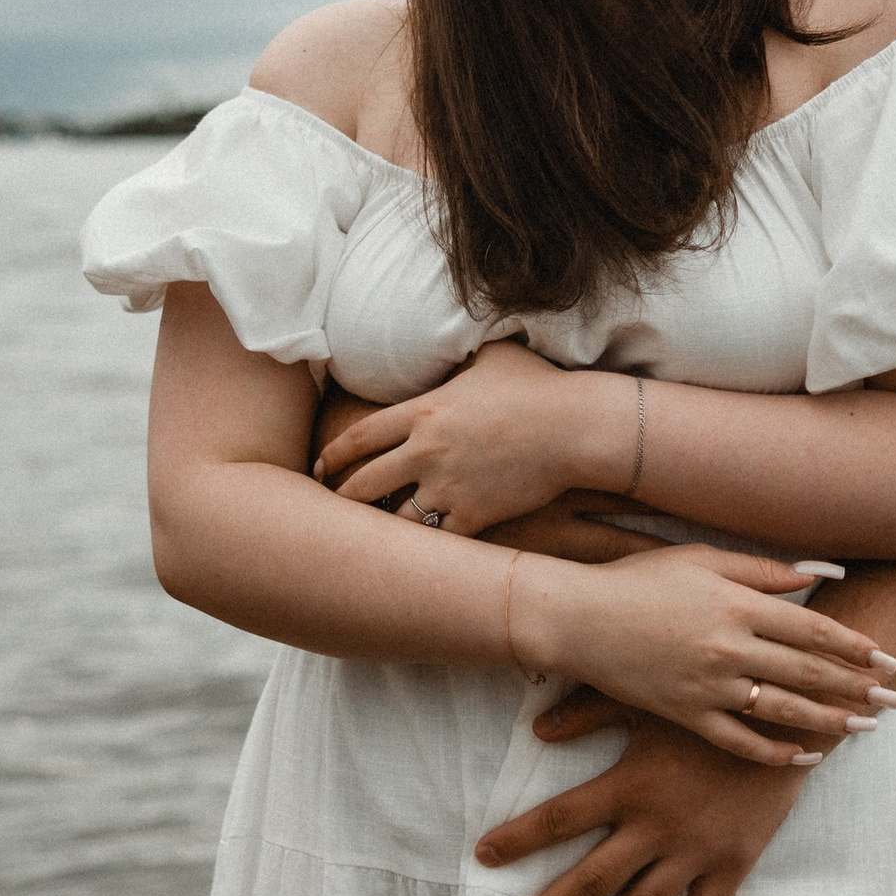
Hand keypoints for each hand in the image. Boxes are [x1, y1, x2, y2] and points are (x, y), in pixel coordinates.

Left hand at [315, 341, 629, 536]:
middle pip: (364, 483)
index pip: (359, 436)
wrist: (576, 427)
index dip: (333, 454)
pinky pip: (437, 540)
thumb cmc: (537, 385)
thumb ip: (458, 356)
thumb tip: (449, 341)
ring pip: (395, 520)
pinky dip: (427, 547)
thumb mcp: (490, 356)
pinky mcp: (475, 515)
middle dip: (341, 497)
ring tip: (370, 537)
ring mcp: (449, 487)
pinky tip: (418, 554)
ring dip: (382, 528)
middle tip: (331, 506)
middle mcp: (427, 452)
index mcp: (424, 412)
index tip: (320, 466)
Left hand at [476, 707, 807, 895]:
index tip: (484, 856)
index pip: (559, 819)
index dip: (518, 840)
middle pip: (591, 877)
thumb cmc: (712, 702)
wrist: (791, 719)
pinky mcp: (733, 863)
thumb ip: (588, 712)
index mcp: (630, 784)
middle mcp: (658, 826)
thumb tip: (536, 729)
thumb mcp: (647, 700)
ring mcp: (696, 851)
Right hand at [522, 542, 895, 764]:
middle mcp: (728, 647)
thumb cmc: (638, 580)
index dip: (854, 647)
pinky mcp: (684, 714)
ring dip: (829, 721)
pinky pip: (738, 741)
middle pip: (808, 674)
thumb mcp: (701, 559)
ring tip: (862, 728)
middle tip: (894, 699)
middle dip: (856, 688)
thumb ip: (762, 569)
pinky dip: (773, 751)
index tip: (885, 658)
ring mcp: (707, 685)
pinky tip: (803, 757)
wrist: (575, 618)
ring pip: (782, 711)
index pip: (812, 630)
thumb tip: (819, 574)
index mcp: (737, 604)